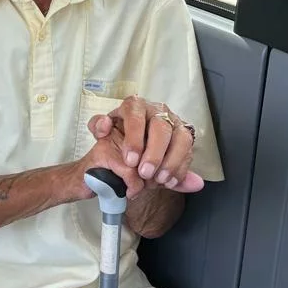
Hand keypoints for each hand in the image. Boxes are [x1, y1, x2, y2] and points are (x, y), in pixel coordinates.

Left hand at [87, 96, 203, 191]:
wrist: (134, 143)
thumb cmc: (119, 134)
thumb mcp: (104, 130)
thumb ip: (98, 126)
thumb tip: (103, 126)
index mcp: (135, 106)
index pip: (136, 115)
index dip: (134, 138)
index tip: (130, 160)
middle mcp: (157, 110)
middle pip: (161, 127)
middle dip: (154, 153)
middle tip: (145, 173)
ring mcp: (174, 122)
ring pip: (181, 138)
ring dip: (171, 161)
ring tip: (160, 180)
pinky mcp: (186, 136)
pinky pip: (189, 151)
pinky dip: (181, 168)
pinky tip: (170, 181)